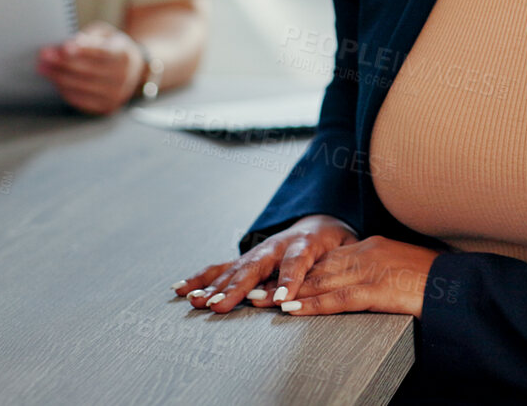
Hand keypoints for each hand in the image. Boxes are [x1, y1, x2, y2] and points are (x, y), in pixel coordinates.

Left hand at [36, 22, 144, 115]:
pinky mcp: (106, 107)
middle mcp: (123, 77)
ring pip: (81, 86)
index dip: (82, 50)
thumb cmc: (113, 49)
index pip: (102, 53)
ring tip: (44, 68)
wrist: (133, 70)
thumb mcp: (106, 35)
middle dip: (62, 63)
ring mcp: (116, 95)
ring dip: (58, 77)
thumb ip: (90, 37)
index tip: (63, 47)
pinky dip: (65, 90)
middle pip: (87, 71)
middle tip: (44, 56)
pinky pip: (80, 100)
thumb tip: (71, 45)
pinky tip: (55, 81)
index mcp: (124, 55)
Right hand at [172, 214, 356, 313]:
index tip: (281, 299)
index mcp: (305, 243)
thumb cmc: (336, 242)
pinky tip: (181, 289)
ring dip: (214, 287)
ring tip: (197, 303)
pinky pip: (220, 268)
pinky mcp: (245, 259)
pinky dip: (200, 278)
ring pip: (234, 269)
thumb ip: (335, 267)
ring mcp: (257, 252)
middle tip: (220, 306)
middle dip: (237, 288)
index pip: (296, 262)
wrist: (321, 221)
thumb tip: (325, 287)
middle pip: (255, 267)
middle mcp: (275, 246)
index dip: (289, 280)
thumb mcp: (345, 251)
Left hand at [269, 236, 440, 318]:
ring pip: (319, 282)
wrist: (457, 285)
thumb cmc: (435, 280)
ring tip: (260, 301)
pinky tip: (292, 310)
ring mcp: (370, 271)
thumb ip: (380, 269)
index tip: (275, 276)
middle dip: (283, 279)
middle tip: (254, 287)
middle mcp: (365, 253)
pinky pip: (337, 299)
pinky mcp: (376, 289)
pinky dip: (312, 305)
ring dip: (287, 293)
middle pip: (316, 268)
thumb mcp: (403, 266)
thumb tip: (366, 281)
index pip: (327, 258)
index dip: (298, 269)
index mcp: (371, 247)